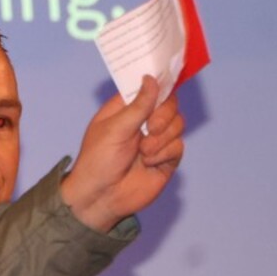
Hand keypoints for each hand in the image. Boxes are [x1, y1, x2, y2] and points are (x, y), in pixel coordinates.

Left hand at [61, 75, 184, 231]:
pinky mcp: (165, 158)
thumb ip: (138, 105)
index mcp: (125, 110)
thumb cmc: (98, 160)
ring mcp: (155, 140)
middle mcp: (142, 122)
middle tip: (149, 128)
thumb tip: (151, 79)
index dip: (159, 83)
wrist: (101, 197)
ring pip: (178, 124)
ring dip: (162, 138)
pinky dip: (164, 153)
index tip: (168, 78)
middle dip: (164, 115)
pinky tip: (149, 163)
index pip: (148, 88)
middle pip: (169, 104)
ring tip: (143, 152)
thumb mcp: (115, 129)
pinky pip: (178, 146)